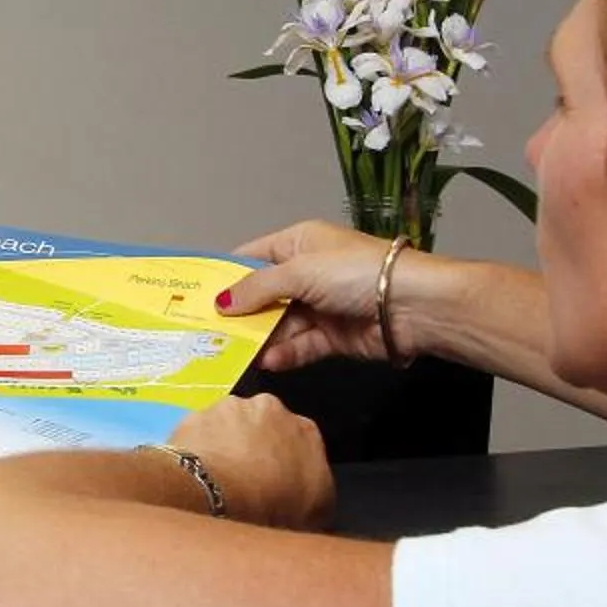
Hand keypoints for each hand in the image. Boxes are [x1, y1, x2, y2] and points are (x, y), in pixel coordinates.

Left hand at [167, 394, 332, 530]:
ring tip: (219, 481)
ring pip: (229, 426)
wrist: (218, 498)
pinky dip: (198, 451)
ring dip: (226, 446)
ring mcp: (228, 409)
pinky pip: (198, 435)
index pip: (300, 442)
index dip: (288, 464)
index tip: (278, 484)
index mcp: (305, 429)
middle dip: (256, 448)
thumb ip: (318, 493)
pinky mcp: (193, 416)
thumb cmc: (273, 508)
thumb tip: (311, 501)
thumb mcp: (318, 513)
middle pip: (263, 427)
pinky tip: (196, 477)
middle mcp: (269, 408)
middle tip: (247, 482)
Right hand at [213, 220, 399, 372]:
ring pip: (279, 325)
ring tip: (232, 354)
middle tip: (204, 334)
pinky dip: (285, 354)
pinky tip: (269, 362)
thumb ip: (257, 289)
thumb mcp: (299, 272)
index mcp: (299, 244)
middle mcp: (307, 274)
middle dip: (238, 314)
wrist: (413, 306)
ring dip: (260, 339)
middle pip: (262, 296)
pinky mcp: (333, 337)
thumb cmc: (354, 273)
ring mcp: (320, 307)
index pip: (252, 257)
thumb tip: (220, 302)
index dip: (226, 275)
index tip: (193, 296)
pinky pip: (300, 346)